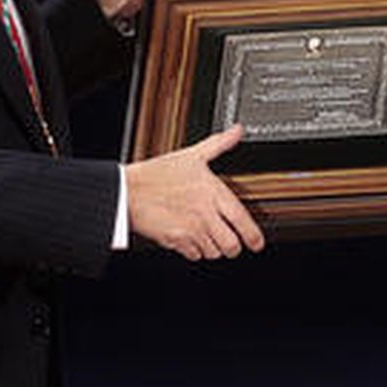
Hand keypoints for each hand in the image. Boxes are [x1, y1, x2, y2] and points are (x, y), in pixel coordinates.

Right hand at [124, 124, 265, 259]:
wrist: (129, 192)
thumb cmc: (157, 174)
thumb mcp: (192, 155)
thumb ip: (219, 144)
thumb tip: (237, 131)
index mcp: (214, 192)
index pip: (243, 221)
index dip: (254, 237)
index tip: (257, 243)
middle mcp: (206, 213)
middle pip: (232, 245)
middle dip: (233, 247)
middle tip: (231, 243)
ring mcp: (192, 229)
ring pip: (214, 253)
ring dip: (213, 249)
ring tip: (207, 237)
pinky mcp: (177, 241)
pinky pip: (195, 256)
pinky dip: (195, 252)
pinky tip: (190, 239)